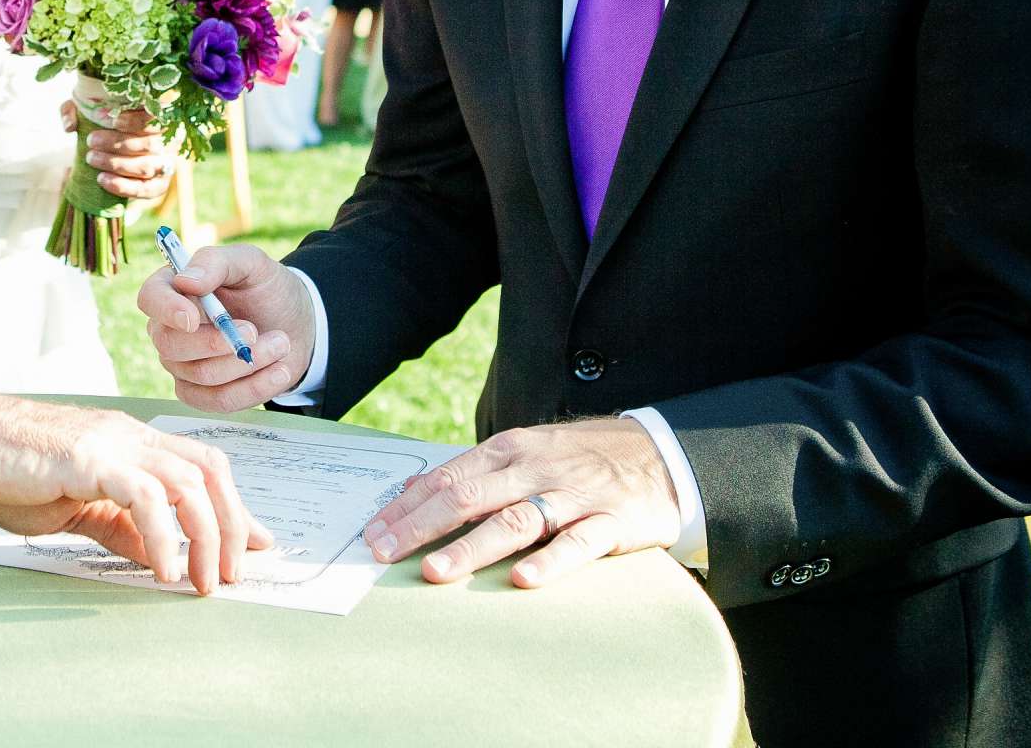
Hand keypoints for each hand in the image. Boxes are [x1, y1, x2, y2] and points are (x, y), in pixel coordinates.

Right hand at [0, 393, 271, 592]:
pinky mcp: (90, 459)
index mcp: (132, 444)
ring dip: (206, 536)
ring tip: (202, 582)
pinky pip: (145, 495)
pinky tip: (163, 569)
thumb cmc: (12, 471)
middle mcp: (131, 436)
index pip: (201, 467)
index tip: (258, 546)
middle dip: (232, 524)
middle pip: (209, 470)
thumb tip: (159, 557)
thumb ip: (122, 527)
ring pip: (187, 482)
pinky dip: (163, 535)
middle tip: (231, 575)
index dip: (236, 506)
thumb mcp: (78, 508)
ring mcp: (113, 444)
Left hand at [59, 101, 176, 201]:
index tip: (113, 121)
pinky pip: (145, 190)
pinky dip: (124, 187)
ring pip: (145, 167)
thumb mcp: (84, 111)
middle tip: (91, 141)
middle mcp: (166, 141)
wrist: (109, 149)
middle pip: (148, 144)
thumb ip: (72, 111)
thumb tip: (70, 126)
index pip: (154, 118)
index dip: (136, 121)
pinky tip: (103, 180)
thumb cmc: (100, 123)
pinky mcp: (158, 185)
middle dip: (117, 143)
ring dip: (117, 164)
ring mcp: (164, 165)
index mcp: (156, 117)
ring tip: (91, 158)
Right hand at [135, 243, 315, 411]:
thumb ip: (217, 262)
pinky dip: (253, 388)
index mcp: (174, 289)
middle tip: (255, 331)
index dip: (166, 309)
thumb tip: (185, 280)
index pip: (150, 298)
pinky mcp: (201, 393)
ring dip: (247, 362)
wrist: (294, 324)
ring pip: (202, 375)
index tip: (193, 317)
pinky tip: (279, 372)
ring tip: (281, 343)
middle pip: (171, 345)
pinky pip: (218, 400)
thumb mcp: (251, 263)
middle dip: (218, 342)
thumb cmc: (266, 289)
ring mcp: (182, 364)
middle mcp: (169, 328)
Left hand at [363, 419, 680, 589]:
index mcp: (509, 450)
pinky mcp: (611, 523)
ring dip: (472, 547)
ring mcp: (573, 495)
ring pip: (516, 521)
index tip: (371, 533)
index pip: (446, 477)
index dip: (406, 506)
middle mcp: (535, 468)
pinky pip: (578, 543)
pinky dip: (551, 561)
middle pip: (469, 497)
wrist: (658, 456)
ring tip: (435, 572)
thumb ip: (473, 474)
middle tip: (383, 553)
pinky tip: (524, 580)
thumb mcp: (525, 453)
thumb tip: (410, 495)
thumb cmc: (578, 460)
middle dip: (421, 526)